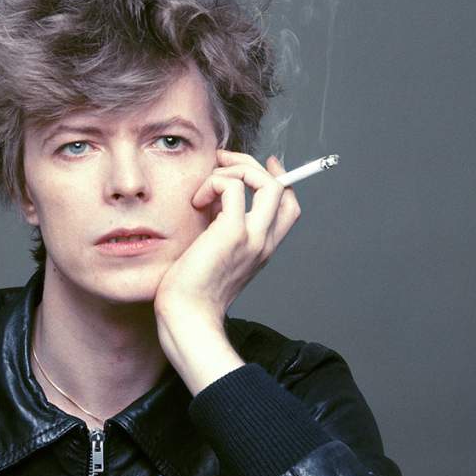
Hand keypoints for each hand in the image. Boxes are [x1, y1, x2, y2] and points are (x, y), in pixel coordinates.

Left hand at [154, 151, 300, 327]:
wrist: (187, 316)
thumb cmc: (190, 291)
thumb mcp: (212, 254)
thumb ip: (219, 229)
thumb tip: (211, 198)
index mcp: (263, 248)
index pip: (287, 206)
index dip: (277, 179)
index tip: (257, 164)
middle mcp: (265, 242)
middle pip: (282, 188)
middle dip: (254, 164)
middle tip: (224, 159)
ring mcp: (253, 237)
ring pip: (266, 182)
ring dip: (234, 170)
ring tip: (207, 186)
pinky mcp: (232, 233)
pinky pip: (232, 186)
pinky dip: (214, 182)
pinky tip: (196, 202)